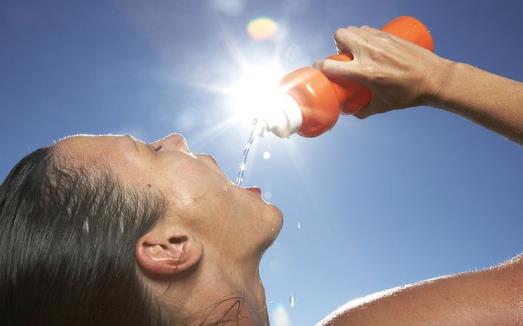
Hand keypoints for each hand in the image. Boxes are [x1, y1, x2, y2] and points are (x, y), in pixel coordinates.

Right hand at [313, 25, 451, 117]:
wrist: (434, 79)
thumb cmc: (409, 94)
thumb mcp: (383, 106)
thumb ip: (364, 110)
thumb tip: (351, 112)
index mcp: (364, 72)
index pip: (331, 65)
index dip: (320, 66)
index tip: (319, 68)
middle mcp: (369, 53)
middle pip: (340, 35)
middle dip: (337, 44)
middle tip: (343, 55)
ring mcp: (379, 41)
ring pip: (353, 29)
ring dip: (349, 37)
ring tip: (356, 49)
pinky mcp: (388, 35)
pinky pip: (367, 29)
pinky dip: (363, 34)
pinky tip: (368, 44)